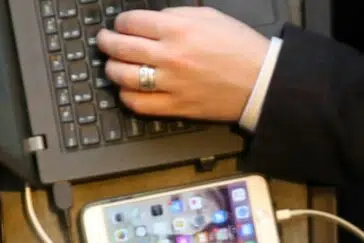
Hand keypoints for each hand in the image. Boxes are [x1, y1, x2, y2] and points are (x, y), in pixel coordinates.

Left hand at [96, 8, 270, 123]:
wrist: (260, 80)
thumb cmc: (239, 47)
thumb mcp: (209, 16)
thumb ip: (176, 15)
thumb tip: (150, 21)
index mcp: (178, 29)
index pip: (131, 23)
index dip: (120, 23)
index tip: (119, 25)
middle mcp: (169, 55)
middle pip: (121, 48)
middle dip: (107, 42)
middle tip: (104, 41)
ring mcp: (169, 83)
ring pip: (123, 76)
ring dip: (112, 69)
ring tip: (112, 65)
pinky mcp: (174, 106)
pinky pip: (137, 103)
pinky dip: (126, 95)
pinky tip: (127, 89)